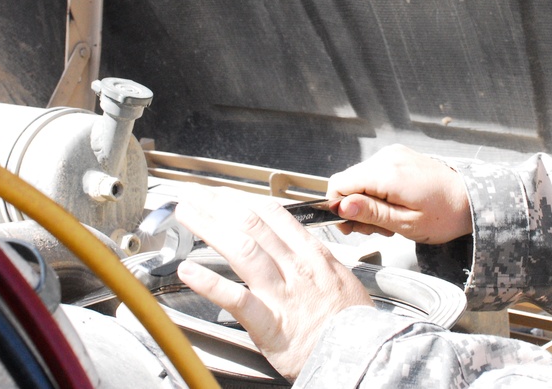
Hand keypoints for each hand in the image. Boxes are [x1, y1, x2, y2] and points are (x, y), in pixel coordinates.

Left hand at [174, 186, 372, 380]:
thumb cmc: (354, 323)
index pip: (273, 214)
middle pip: (252, 223)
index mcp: (313, 255)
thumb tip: (298, 247)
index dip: (243, 199)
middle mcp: (296, 267)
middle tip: (197, 195)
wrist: (365, 357)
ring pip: (242, 249)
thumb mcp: (342, 278)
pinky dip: (209, 282)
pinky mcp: (269, 323)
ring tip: (187, 214)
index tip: (224, 194)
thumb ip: (316, 261)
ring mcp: (282, 293)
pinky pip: (235, 297)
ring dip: (209, 227)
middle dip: (219, 204)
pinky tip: (188, 271)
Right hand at [326, 144, 471, 244]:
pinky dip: (377, 192)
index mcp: (387, 173)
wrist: (471, 199)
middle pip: (348, 181)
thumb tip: (341, 207)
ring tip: (390, 220)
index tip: (350, 227)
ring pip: (360, 179)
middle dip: (355, 208)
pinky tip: (394, 206)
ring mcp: (393, 154)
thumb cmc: (444, 215)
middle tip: (377, 229)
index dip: (338, 207)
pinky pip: (374, 173)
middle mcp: (386, 157)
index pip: (339, 183)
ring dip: (367, 202)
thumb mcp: (406, 224)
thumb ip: (372, 213)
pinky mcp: (398, 156)